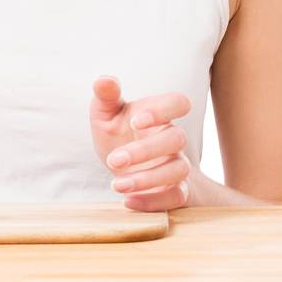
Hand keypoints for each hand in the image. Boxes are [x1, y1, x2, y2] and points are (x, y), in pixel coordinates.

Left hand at [89, 76, 194, 211]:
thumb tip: (103, 80)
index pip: (178, 102)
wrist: (124, 166)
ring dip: (147, 179)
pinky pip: (176, 197)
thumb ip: (105, 96)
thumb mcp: (105, 114)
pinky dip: (154, 202)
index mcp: (158, 114)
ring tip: (116, 185)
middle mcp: (172, 138)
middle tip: (114, 160)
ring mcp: (176, 164)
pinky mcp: (175, 190)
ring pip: (178, 169)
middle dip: (144, 151)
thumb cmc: (116, 133)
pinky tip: (128, 201)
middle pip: (176, 139)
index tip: (135, 122)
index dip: (162, 110)